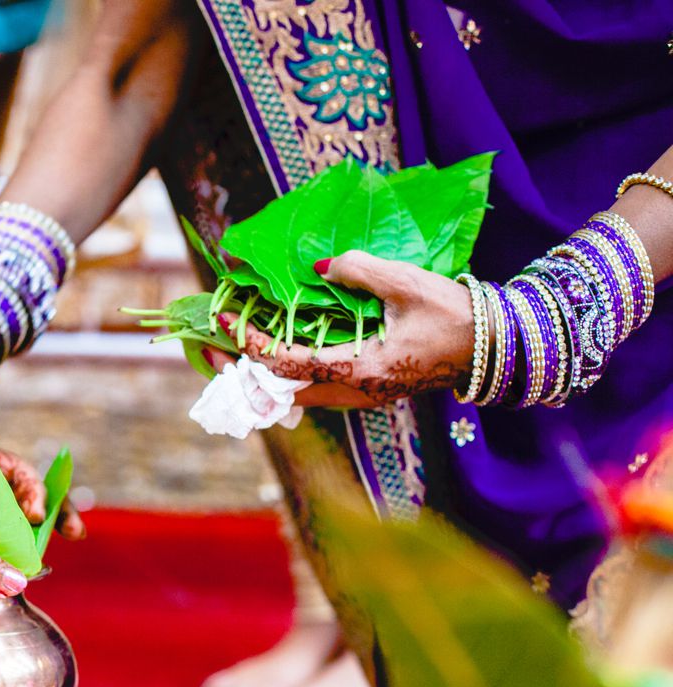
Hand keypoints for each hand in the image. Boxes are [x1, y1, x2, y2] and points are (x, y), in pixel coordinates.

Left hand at [213, 252, 474, 407]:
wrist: (496, 346)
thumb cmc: (456, 315)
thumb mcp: (406, 284)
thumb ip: (358, 271)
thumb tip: (317, 267)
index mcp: (361, 370)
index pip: (288, 363)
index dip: (252, 343)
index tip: (226, 320)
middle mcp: (355, 392)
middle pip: (282, 392)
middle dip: (245, 370)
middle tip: (214, 348)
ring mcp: (362, 395)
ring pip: (297, 395)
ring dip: (265, 373)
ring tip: (238, 348)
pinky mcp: (369, 389)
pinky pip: (317, 388)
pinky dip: (290, 372)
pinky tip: (280, 348)